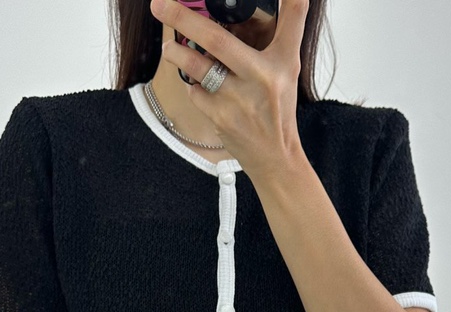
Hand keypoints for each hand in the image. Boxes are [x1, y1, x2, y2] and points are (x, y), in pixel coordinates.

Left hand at [149, 0, 309, 179]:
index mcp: (281, 62)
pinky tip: (201, 88)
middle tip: (159, 5)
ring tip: (170, 47)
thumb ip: (285, 31)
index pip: (289, 22)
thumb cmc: (277, 108)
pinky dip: (195, 87)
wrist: (274, 156)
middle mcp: (262, 78)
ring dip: (178, 53)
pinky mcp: (222, 118)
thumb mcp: (287, 69)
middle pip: (217, 40)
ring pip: (198, 67)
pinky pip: (196, 93)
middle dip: (183, 18)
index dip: (290, 3)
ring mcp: (239, 99)